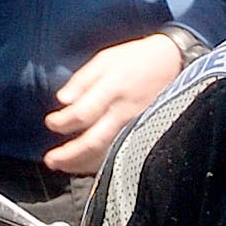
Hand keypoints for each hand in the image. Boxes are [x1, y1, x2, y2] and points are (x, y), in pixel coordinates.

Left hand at [43, 31, 190, 175]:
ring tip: (62, 166)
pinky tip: (87, 164)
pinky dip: (101, 164)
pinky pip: (120, 155)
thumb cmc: (136, 59)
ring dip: (82, 164)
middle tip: (50, 160)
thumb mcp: (106, 59)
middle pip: (93, 142)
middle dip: (69, 155)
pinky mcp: (144, 135)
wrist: (175, 62)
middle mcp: (124, 112)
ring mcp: (136, 127)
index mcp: (113, 89)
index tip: (50, 123)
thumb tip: (62, 100)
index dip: (63, 123)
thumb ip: (83, 79)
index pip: (82, 114)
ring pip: (106, 155)